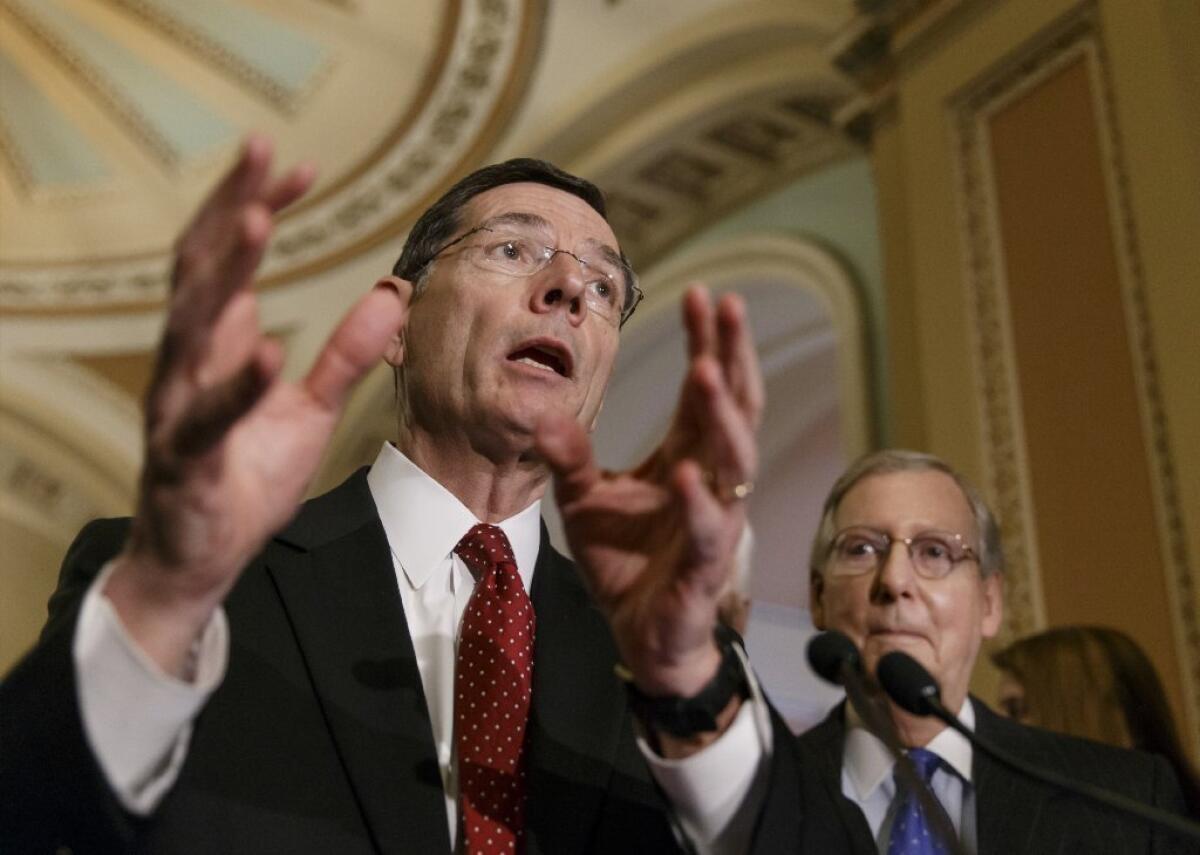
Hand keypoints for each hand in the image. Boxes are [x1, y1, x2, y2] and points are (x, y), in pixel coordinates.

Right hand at [104, 137, 409, 675]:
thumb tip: (390, 296)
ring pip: (192, 325)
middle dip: (232, 207)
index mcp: (218, 343)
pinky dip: (237, 385)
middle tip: (261, 152)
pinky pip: (208, 418)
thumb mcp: (310, 408)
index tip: (300, 166)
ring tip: (263, 221)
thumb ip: (346, 353)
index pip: (230, 256)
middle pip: (202, 267)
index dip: (256, 205)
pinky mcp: (187, 460)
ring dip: (228, 272)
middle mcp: (191, 362)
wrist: (202, 554)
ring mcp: (181, 407)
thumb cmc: (248, 473)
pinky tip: (268, 351)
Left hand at [536, 286, 763, 699]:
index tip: (698, 292)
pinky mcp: (703, 564)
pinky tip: (685, 473)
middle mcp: (712, 479)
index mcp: (688, 455)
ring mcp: (715, 519)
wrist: (641, 635)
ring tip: (707, 369)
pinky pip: (707, 528)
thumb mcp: (584, 500)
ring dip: (722, 415)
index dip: (707, 341)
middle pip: (735, 406)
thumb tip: (541, 414)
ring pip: (733, 460)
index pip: (706, 388)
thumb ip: (569, 457)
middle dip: (733, 356)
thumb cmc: (624, 561)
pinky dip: (698, 502)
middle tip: (727, 306)